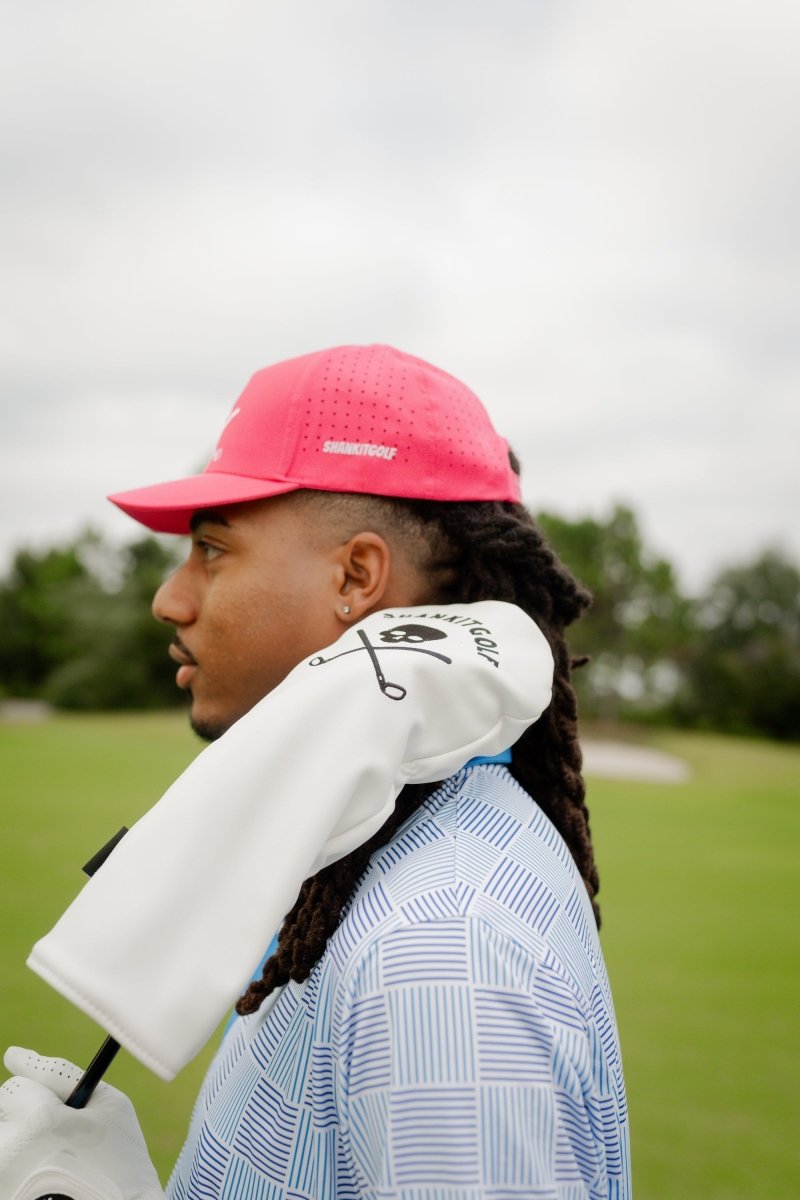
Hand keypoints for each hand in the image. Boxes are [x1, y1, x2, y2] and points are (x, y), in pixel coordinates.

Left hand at [0, 1047, 162, 1199]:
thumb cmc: (121, 1161)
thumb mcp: (107, 1105)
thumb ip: (58, 1073)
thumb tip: (11, 1054)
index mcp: (38, 1121)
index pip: (13, 1088)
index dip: (40, 1097)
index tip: (53, 1113)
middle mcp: (10, 1152)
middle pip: (2, 1113)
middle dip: (25, 1119)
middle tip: (55, 1140)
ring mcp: (2, 1181)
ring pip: (2, 1140)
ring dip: (20, 1144)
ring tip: (51, 1162)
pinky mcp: (4, 1196)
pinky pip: (5, 1167)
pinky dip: (21, 1169)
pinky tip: (44, 1180)